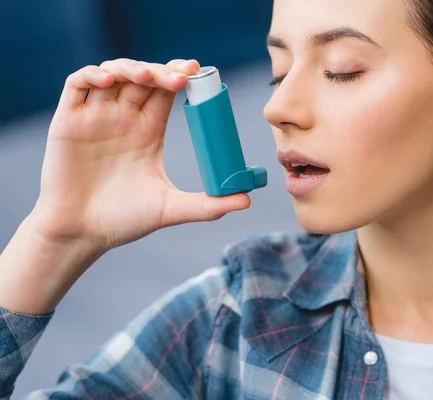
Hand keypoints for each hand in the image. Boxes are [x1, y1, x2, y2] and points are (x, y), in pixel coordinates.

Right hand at [32, 58, 250, 250]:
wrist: (82, 233)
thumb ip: (208, 204)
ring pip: (114, 74)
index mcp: (149, 132)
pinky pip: (78, 85)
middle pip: (144, 78)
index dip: (180, 77)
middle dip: (163, 69)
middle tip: (182, 75)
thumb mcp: (171, 209)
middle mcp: (124, 119)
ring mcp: (96, 117)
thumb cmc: (124, 220)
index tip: (198, 74)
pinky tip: (109, 80)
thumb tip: (247, 200)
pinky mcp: (68, 120)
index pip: (166, 92)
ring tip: (149, 76)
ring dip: (131, 67)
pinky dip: (92, 74)